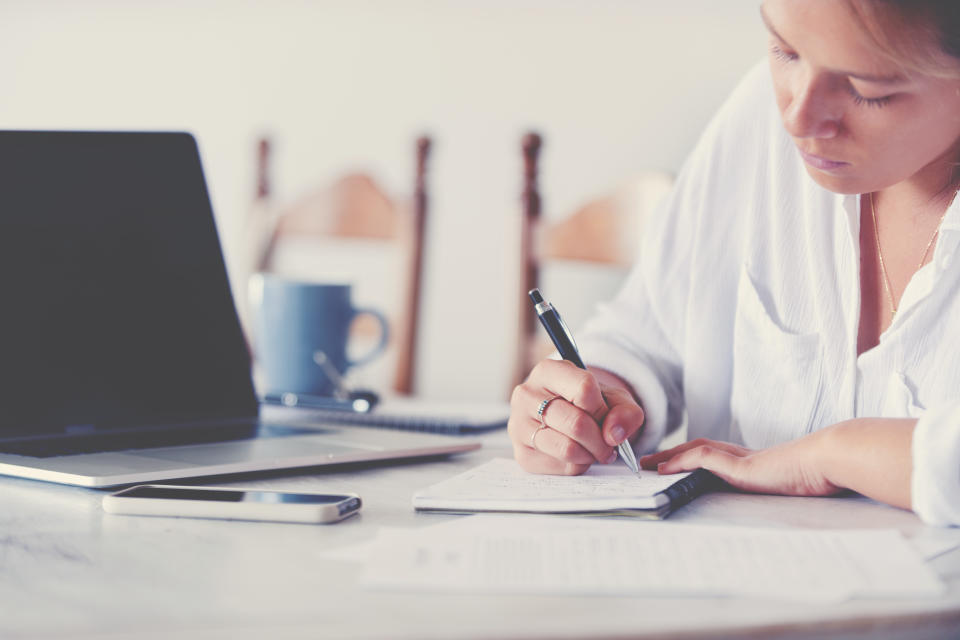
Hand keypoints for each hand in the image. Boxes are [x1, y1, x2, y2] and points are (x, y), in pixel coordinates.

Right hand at [509, 359, 644, 474]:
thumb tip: (614, 435)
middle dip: (602, 440)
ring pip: (567, 448)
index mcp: (547, 371)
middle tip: (609, 444)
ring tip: (595, 449)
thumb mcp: (614, 399)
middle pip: (577, 423)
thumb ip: (625, 412)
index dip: (603, 409)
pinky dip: (578, 465)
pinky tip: (578, 455)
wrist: (566, 415)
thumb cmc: (589, 404)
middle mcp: (526, 395)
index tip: (606, 417)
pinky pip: (561, 467)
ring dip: (591, 454)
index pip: (583, 389)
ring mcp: (519, 425)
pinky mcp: (522, 454)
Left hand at [638, 434, 840, 496]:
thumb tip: (782, 495)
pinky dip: (681, 462)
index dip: (691, 457)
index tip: (672, 464)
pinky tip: (664, 469)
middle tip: (646, 462)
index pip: (715, 455)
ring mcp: (740, 460)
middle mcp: (742, 457)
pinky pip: (703, 459)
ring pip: (694, 451)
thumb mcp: (795, 484)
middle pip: (697, 448)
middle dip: (670, 454)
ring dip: (668, 457)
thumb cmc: (821, 474)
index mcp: (753, 462)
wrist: (832, 460)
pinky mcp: (741, 466)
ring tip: (647, 465)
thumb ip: (783, 486)